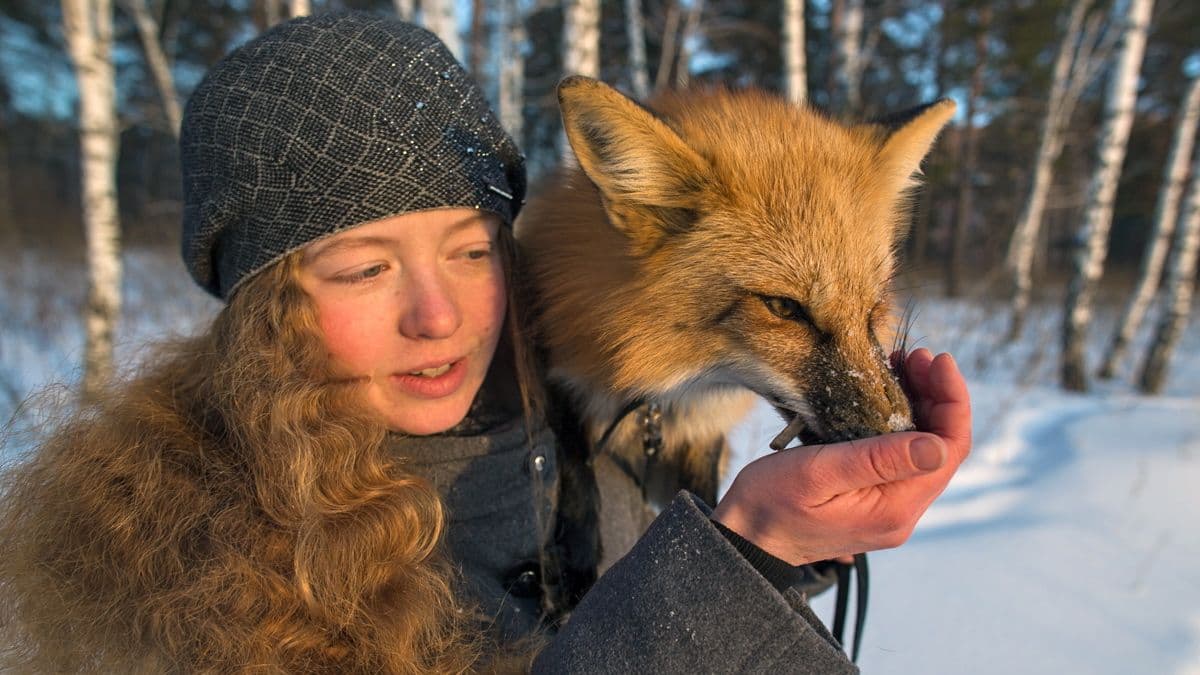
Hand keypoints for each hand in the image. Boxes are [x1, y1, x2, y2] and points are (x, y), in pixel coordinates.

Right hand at [711, 349, 970, 565]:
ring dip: (920, 406)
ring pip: (922, 449)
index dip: (953, 401)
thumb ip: (878, 460)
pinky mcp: (873, 500)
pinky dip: (900, 421)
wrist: (745, 538)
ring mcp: (888, 508)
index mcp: (895, 508)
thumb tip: (937, 446)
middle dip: (937, 396)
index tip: (938, 360)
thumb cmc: (772, 503)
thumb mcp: (820, 472)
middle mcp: (901, 512)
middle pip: (941, 447)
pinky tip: (885, 396)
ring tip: (902, 367)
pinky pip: (901, 457)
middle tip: (914, 356)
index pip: (949, 450)